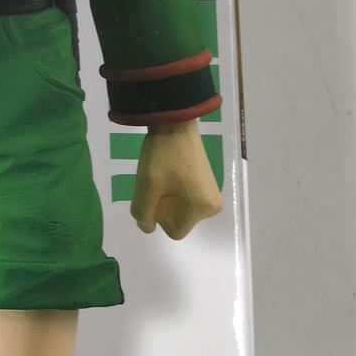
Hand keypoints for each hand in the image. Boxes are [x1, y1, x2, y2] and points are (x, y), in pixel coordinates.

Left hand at [130, 119, 222, 239]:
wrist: (176, 123)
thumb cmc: (161, 155)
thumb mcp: (146, 186)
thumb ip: (142, 212)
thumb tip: (147, 227)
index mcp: (201, 208)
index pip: (175, 231)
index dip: (159, 217)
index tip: (154, 194)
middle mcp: (212, 206)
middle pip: (179, 221)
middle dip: (163, 207)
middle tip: (157, 182)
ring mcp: (212, 194)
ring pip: (181, 210)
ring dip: (167, 198)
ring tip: (163, 175)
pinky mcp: (207, 184)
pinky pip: (187, 199)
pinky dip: (174, 191)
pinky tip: (170, 171)